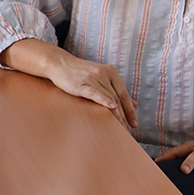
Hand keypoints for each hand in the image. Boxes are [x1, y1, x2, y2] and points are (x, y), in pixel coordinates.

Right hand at [0, 39, 137, 130]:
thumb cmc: (79, 73)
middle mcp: (104, 74)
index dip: (131, 109)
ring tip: (121, 128)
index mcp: (110, 72)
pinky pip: (95, 93)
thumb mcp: (100, 78)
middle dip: (124, 116)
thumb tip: (134, 104)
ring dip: (116, 115)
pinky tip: (111, 107)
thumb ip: (116, 90)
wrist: (59, 64)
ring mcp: (92, 78)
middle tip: (128, 130)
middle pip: (117, 98)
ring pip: (108, 98)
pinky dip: (104, 100)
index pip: (124, 93)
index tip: (134, 123)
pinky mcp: (81, 84)